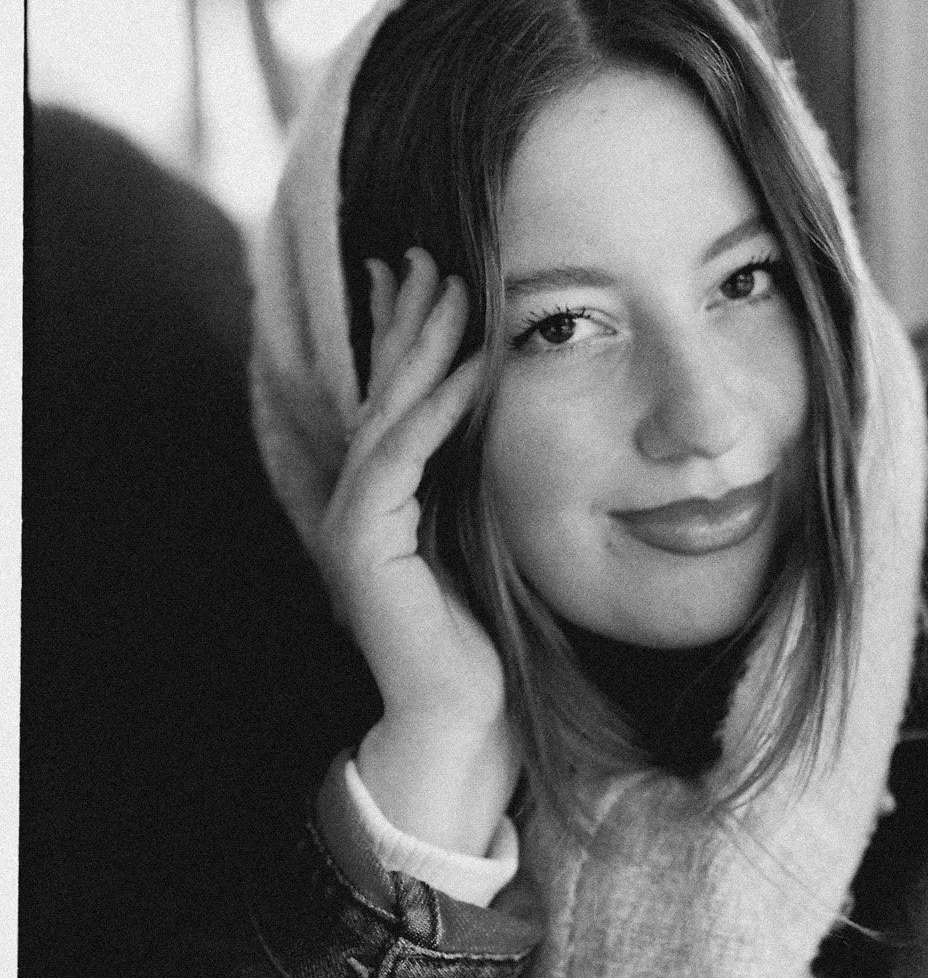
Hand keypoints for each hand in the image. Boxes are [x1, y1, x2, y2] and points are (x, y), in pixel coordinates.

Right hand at [315, 249, 518, 854]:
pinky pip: (401, 460)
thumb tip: (520, 436)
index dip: (410, 338)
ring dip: (419, 347)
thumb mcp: (492, 547)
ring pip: (388, 413)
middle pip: (382, 392)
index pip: (396, 402)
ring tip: (446, 286)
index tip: (433, 277)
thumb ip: (486, 492)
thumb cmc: (488, 648)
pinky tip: (466, 367)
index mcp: (389, 502)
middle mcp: (361, 505)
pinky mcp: (364, 545)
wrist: (462, 723)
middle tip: (421, 255)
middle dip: (403, 321)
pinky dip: (435, 410)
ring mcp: (355, 523)